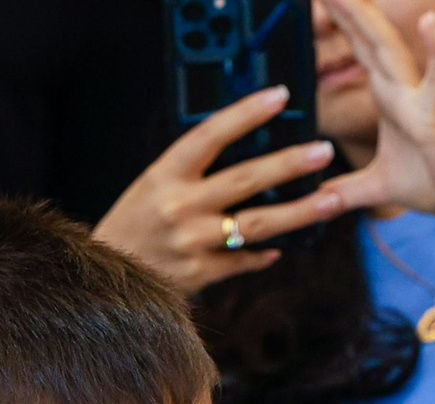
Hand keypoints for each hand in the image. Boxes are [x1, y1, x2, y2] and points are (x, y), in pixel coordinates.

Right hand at [93, 86, 341, 295]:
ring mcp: (190, 242)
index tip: (280, 96)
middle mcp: (178, 206)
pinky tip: (284, 247)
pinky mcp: (198, 274)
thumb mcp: (154, 184)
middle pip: (246, 180)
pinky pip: (243, 260)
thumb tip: (253, 152)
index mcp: (164, 174)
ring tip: (331, 199)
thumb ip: (194, 169)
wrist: (103, 275)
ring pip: (256, 224)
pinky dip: (264, 254)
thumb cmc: (135, 223)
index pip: (211, 134)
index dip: (247, 113)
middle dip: (290, 164)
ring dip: (299, 212)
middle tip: (324, 151)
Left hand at [318, 0, 434, 219]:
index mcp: (388, 96)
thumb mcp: (379, 188)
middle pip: (368, 39)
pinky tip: (429, 22)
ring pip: (391, 50)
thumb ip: (346, 193)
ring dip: (370, 20)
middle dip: (345, 9)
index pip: (358, 49)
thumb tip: (316, 204)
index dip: (339, 21)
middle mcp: (402, 88)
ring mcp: (420, 98)